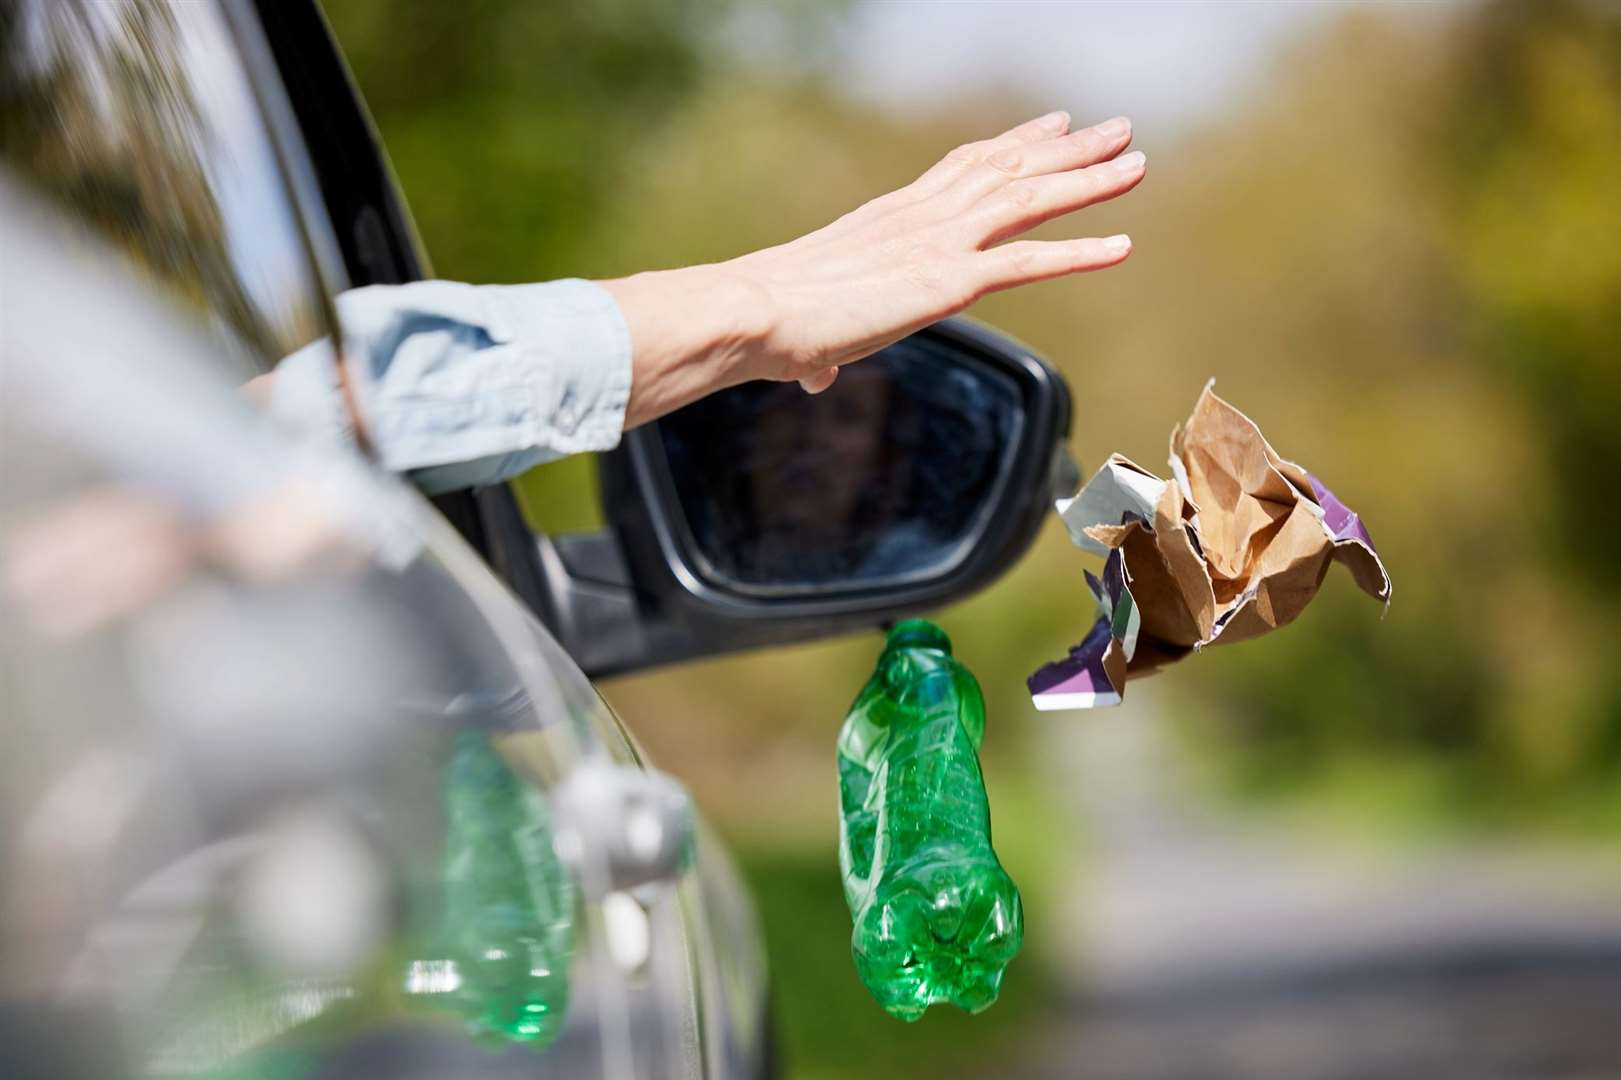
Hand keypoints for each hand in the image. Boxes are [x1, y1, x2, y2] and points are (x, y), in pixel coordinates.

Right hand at [604, 112, 1143, 423]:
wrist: (755, 310)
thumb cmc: (767, 321)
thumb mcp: (806, 329)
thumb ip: (821, 349)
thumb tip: (811, 376)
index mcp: (892, 217)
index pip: (964, 167)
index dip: (1014, 145)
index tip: (1051, 126)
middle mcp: (922, 217)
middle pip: (1008, 168)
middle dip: (1066, 148)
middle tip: (1114, 129)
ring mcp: (938, 243)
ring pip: (1029, 199)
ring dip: (1088, 180)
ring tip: (1136, 162)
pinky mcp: (947, 280)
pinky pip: (1028, 261)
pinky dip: (1079, 252)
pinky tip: (1121, 245)